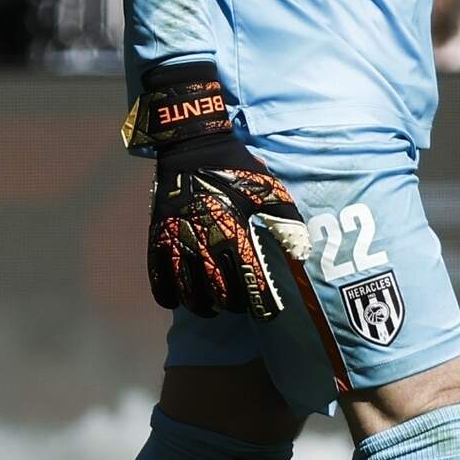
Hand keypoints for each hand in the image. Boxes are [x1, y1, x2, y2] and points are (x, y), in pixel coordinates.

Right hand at [133, 60, 307, 315]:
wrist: (192, 147)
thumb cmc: (235, 170)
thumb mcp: (269, 191)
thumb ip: (287, 223)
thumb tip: (301, 254)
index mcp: (235, 234)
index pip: (251, 284)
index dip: (262, 305)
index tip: (269, 312)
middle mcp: (206, 245)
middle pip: (220, 296)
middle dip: (233, 305)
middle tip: (239, 303)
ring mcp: (179, 244)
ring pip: (189, 296)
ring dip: (203, 307)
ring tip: (212, 306)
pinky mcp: (158, 240)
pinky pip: (159, 282)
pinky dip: (170, 297)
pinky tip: (180, 298)